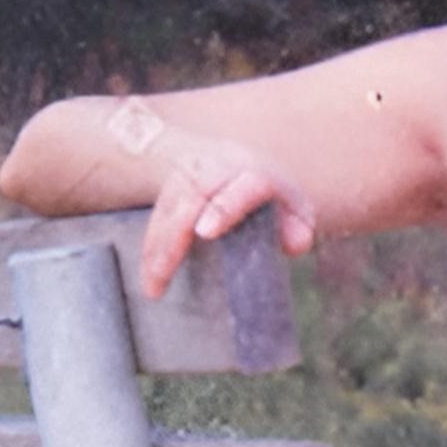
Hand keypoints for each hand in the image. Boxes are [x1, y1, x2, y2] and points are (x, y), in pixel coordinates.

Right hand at [138, 130, 316, 297]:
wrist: (242, 160)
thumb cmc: (274, 199)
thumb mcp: (296, 212)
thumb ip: (299, 230)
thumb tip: (293, 244)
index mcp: (256, 171)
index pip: (240, 187)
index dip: (222, 208)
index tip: (205, 232)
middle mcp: (220, 166)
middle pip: (191, 197)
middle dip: (174, 236)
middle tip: (163, 274)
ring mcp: (192, 172)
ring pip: (168, 206)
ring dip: (155, 246)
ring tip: (151, 286)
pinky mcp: (172, 184)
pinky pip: (157, 213)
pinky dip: (150, 244)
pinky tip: (147, 273)